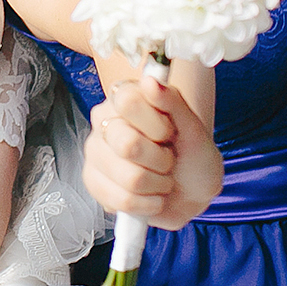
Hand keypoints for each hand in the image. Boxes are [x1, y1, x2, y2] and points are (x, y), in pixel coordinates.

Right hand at [83, 68, 220, 229]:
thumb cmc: (192, 156)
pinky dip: (148, 203)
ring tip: (161, 178)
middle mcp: (103, 121)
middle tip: (167, 159)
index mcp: (125, 97)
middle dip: (161, 160)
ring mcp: (95, 152)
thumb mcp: (193, 128)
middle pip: (127, 144)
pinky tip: (151, 195)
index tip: (170, 132)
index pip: (128, 101)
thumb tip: (150, 81)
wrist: (191, 192)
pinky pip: (122, 200)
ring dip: (158, 184)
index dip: (156, 124)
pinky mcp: (93, 183)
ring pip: (129, 177)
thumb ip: (173, 101)